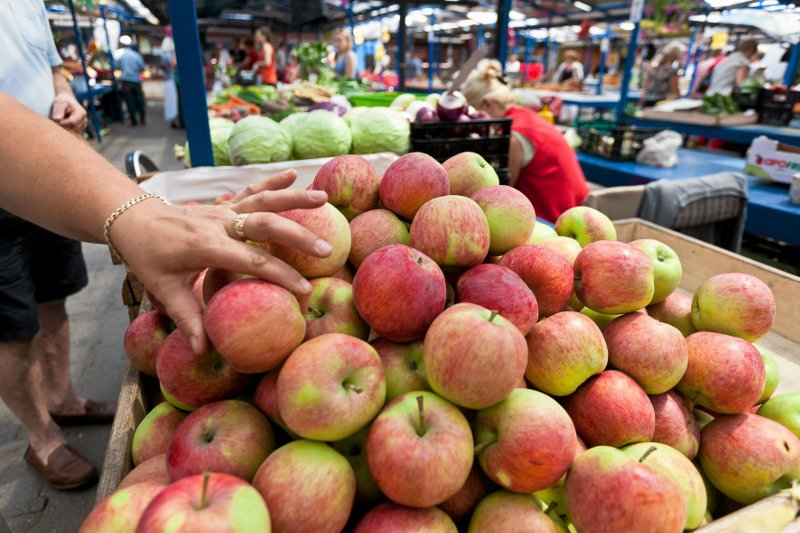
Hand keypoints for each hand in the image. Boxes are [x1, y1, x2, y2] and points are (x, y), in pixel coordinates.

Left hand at [51, 92, 87, 132]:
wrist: (67, 101)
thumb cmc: (62, 100)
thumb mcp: (59, 102)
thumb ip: (58, 109)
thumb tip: (57, 119)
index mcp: (81, 113)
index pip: (72, 122)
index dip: (62, 122)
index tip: (54, 119)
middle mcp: (84, 120)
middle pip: (72, 128)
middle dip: (63, 125)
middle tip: (56, 119)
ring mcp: (83, 126)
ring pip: (72, 132)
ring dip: (64, 128)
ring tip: (60, 120)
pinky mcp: (80, 129)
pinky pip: (72, 133)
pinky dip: (66, 129)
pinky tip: (63, 123)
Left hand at [111, 170, 330, 353]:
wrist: (133, 220)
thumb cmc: (148, 256)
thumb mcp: (164, 289)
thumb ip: (187, 318)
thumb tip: (203, 350)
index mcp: (207, 246)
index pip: (252, 261)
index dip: (280, 275)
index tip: (304, 289)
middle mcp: (219, 223)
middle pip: (266, 226)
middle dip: (298, 237)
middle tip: (326, 251)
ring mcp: (223, 210)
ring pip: (264, 202)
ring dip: (294, 199)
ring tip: (324, 198)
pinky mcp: (224, 205)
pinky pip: (253, 191)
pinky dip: (274, 182)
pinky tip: (295, 174)